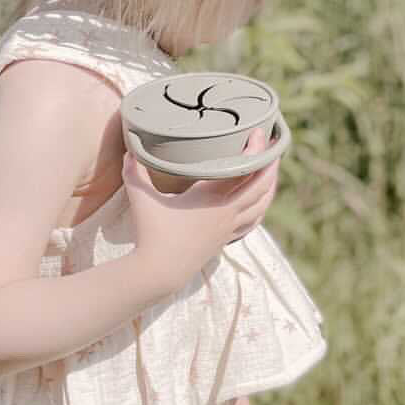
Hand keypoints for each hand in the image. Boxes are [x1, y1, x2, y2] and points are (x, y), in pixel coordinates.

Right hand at [122, 128, 279, 289]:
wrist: (159, 271)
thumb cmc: (150, 232)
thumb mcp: (141, 197)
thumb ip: (135, 171)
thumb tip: (129, 150)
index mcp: (211, 197)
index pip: (242, 169)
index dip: (254, 150)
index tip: (258, 133)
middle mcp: (226, 212)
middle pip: (261, 186)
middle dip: (270, 164)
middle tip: (274, 146)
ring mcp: (228, 228)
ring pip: (261, 205)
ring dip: (269, 186)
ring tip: (272, 171)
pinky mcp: (225, 240)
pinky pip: (252, 222)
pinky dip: (260, 209)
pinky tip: (260, 205)